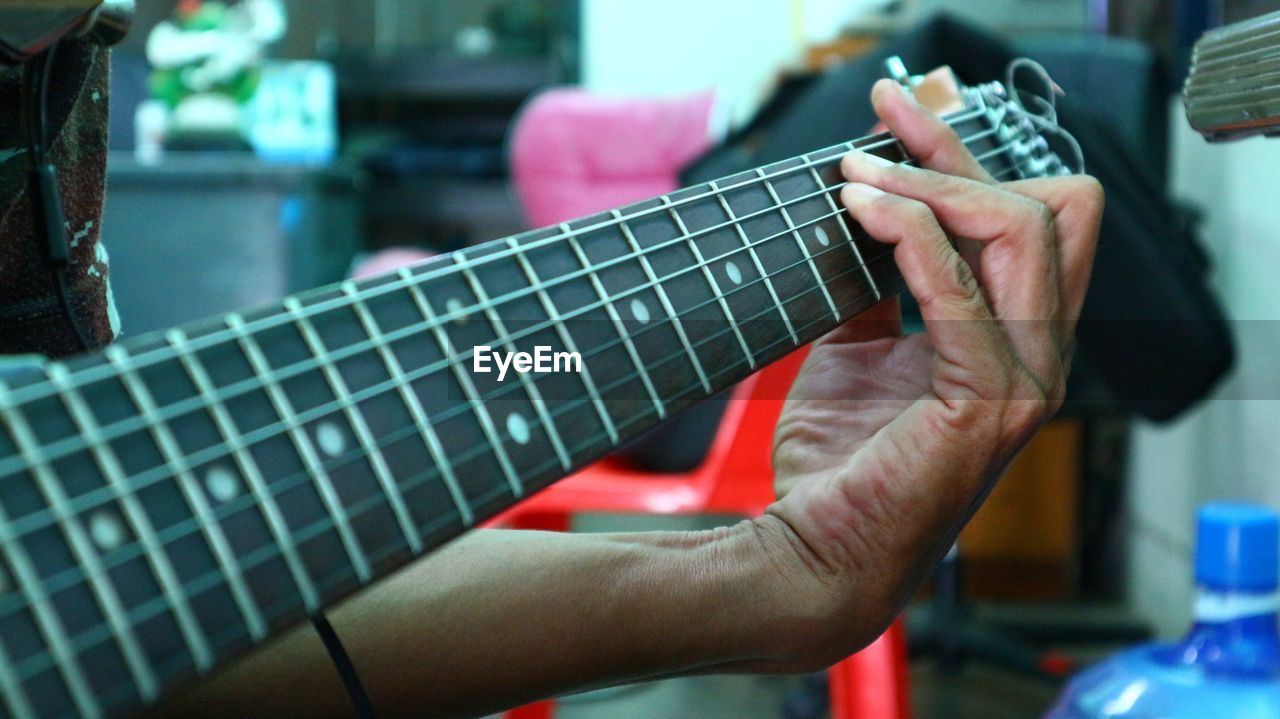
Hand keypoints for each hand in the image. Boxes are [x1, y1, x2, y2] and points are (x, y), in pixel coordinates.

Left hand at [750, 79, 1103, 665]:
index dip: (965, 155)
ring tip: (854, 180)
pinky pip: (960, 291)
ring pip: (1021, 233)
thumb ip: (872, 292)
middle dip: (958, 158)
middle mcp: (1036, 355)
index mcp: (1014, 339)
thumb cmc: (836, 466)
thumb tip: (856, 222)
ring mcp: (1022, 382)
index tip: (896, 112)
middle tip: (877, 133)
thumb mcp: (852, 354)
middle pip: (1050, 210)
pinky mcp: (984, 405)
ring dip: (929, 190)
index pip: (1027, 218)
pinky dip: (909, 237)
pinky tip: (859, 214)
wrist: (812, 554)